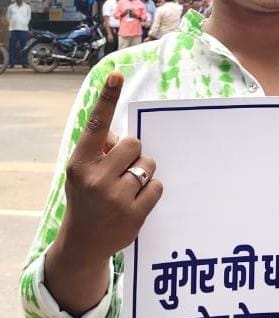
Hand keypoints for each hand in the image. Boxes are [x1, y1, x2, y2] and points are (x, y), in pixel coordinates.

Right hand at [58, 72, 162, 263]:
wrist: (83, 242)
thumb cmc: (87, 197)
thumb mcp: (84, 173)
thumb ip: (100, 150)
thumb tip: (121, 132)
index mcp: (80, 163)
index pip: (96, 125)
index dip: (107, 98)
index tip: (117, 75)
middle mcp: (96, 178)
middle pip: (135, 144)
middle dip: (134, 154)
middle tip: (122, 171)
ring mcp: (115, 197)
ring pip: (149, 164)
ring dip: (144, 172)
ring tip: (127, 189)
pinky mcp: (134, 213)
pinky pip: (158, 186)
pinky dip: (151, 191)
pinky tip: (136, 202)